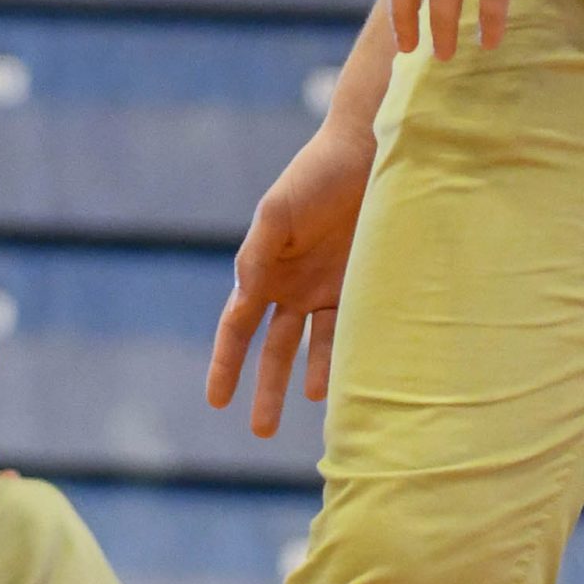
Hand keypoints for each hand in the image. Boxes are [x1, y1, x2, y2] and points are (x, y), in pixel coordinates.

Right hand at [207, 121, 374, 437]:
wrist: (367, 152)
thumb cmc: (316, 175)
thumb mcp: (279, 211)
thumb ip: (258, 253)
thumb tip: (242, 298)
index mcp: (263, 269)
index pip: (237, 327)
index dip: (225, 364)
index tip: (216, 401)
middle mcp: (291, 285)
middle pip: (274, 348)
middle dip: (266, 389)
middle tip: (260, 430)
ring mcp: (326, 288)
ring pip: (313, 347)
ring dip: (310, 377)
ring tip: (311, 401)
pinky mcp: (360, 285)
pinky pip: (349, 330)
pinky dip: (345, 355)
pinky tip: (345, 380)